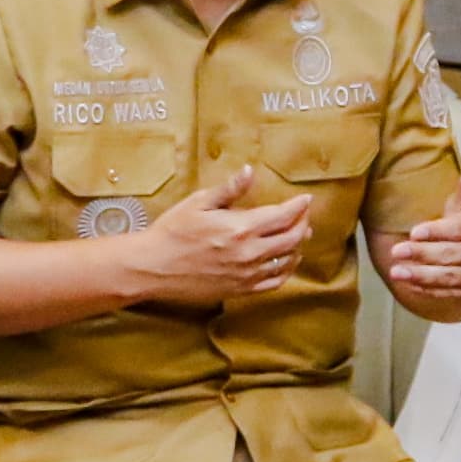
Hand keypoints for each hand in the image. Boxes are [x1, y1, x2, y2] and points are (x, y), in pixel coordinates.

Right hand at [116, 166, 314, 308]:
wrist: (154, 267)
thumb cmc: (173, 232)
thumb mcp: (198, 203)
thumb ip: (229, 189)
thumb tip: (249, 172)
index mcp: (241, 228)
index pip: (283, 216)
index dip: (299, 206)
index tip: (306, 199)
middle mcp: (249, 253)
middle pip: (292, 238)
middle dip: (303, 224)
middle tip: (304, 215)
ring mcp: (247, 274)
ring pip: (287, 260)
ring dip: (298, 246)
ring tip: (299, 235)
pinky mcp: (240, 290)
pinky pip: (274, 282)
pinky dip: (286, 270)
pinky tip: (286, 262)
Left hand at [382, 158, 460, 317]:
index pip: (456, 230)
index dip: (436, 231)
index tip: (415, 232)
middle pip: (449, 254)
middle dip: (422, 254)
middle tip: (397, 251)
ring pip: (446, 276)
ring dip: (420, 275)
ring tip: (396, 272)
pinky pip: (445, 293)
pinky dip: (426, 290)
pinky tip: (409, 286)